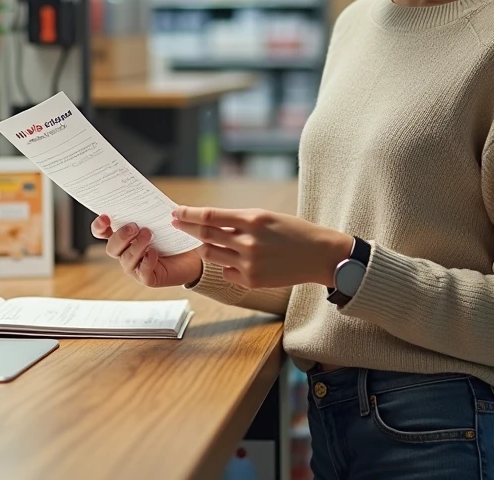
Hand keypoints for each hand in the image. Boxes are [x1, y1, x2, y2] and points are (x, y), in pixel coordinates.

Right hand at [91, 214, 202, 288]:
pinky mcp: (148, 277)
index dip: (99, 226)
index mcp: (124, 236)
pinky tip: (154, 253)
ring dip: (136, 246)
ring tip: (148, 234)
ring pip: (126, 259)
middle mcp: (126, 251)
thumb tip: (148, 196)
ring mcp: (135, 266)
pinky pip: (142, 272)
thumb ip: (152, 209)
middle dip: (121, 236)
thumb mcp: (162, 218)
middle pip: (112, 247)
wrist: (192, 255)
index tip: (105, 217)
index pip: (103, 232)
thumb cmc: (173, 235)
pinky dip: (147, 261)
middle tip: (134, 226)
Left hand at [170, 206, 353, 288]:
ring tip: (204, 242)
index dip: (189, 214)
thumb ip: (239, 220)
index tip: (176, 211)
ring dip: (204, 247)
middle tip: (175, 223)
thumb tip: (209, 221)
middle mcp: (248, 241)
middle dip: (186, 228)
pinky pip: (225, 271)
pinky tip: (236, 260)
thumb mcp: (266, 217)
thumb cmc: (292, 231)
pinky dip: (225, 265)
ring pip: (211, 254)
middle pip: (205, 235)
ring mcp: (249, 263)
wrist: (319, 255)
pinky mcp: (251, 280)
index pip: (210, 216)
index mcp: (253, 219)